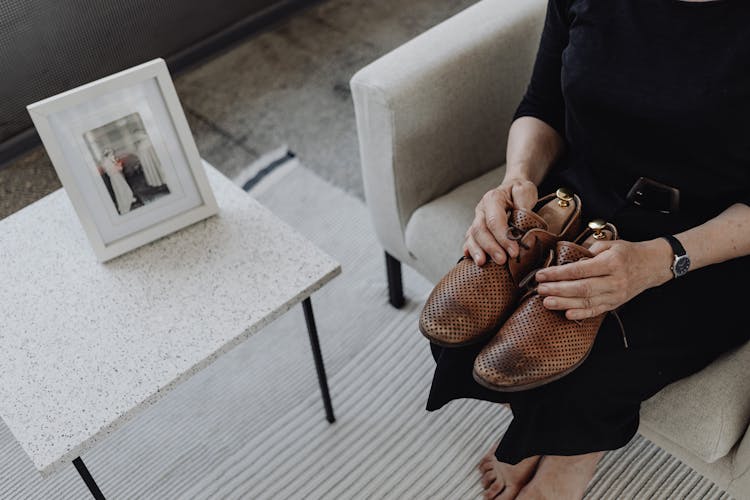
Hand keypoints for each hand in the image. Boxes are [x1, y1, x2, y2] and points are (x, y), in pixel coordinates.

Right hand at [463, 178, 537, 265]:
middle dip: (490, 247)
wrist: (510, 190)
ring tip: (483, 264)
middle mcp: (481, 210)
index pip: (494, 220)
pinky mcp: (476, 230)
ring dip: (477, 251)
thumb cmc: (518, 191)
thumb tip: (524, 218)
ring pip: (471, 236)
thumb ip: (524, 202)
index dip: (503, 237)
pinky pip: (469, 241)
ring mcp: (476, 220)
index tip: (514, 252)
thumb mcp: (525, 190)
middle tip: (502, 261)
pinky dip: (470, 251)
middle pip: (480, 230)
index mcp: (492, 199)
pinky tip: (473, 261)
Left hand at [534, 239, 673, 319]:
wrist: (653, 265)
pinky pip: (597, 311)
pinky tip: (566, 314)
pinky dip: (581, 314)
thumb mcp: (611, 244)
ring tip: (546, 302)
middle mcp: (614, 281)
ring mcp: (616, 295)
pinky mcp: (616, 304)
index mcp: (611, 263)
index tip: (541, 274)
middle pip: (581, 288)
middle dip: (557, 289)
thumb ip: (590, 251)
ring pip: (587, 302)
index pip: (579, 270)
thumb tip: (569, 260)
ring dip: (564, 303)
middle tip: (540, 289)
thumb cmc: (628, 252)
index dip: (558, 274)